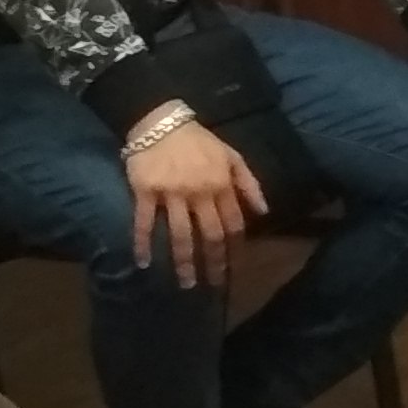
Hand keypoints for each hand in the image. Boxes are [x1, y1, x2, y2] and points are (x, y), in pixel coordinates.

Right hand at [127, 119, 266, 287]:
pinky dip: (143, 242)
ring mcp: (172, 193)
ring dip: (184, 262)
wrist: (161, 122)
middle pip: (210, 235)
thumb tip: (264, 212)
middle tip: (212, 285)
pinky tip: (143, 262)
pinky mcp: (147, 191)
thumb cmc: (198, 141)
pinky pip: (145, 221)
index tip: (233, 268)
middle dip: (214, 263)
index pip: (233, 224)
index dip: (234, 248)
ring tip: (185, 284)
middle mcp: (200, 192)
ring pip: (181, 234)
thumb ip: (248, 183)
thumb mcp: (231, 155)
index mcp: (221, 184)